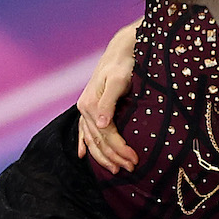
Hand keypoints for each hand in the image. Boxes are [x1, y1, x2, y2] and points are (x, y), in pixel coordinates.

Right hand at [75, 21, 139, 171]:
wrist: (121, 49)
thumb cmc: (124, 64)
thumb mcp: (118, 80)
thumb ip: (109, 102)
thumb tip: (102, 125)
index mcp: (91, 104)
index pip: (106, 135)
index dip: (119, 150)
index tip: (135, 161)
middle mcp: (85, 108)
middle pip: (99, 140)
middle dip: (114, 157)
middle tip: (131, 169)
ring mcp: (86, 108)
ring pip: (92, 139)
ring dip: (103, 156)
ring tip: (116, 169)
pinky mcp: (90, 106)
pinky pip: (84, 130)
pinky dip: (84, 143)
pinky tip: (82, 154)